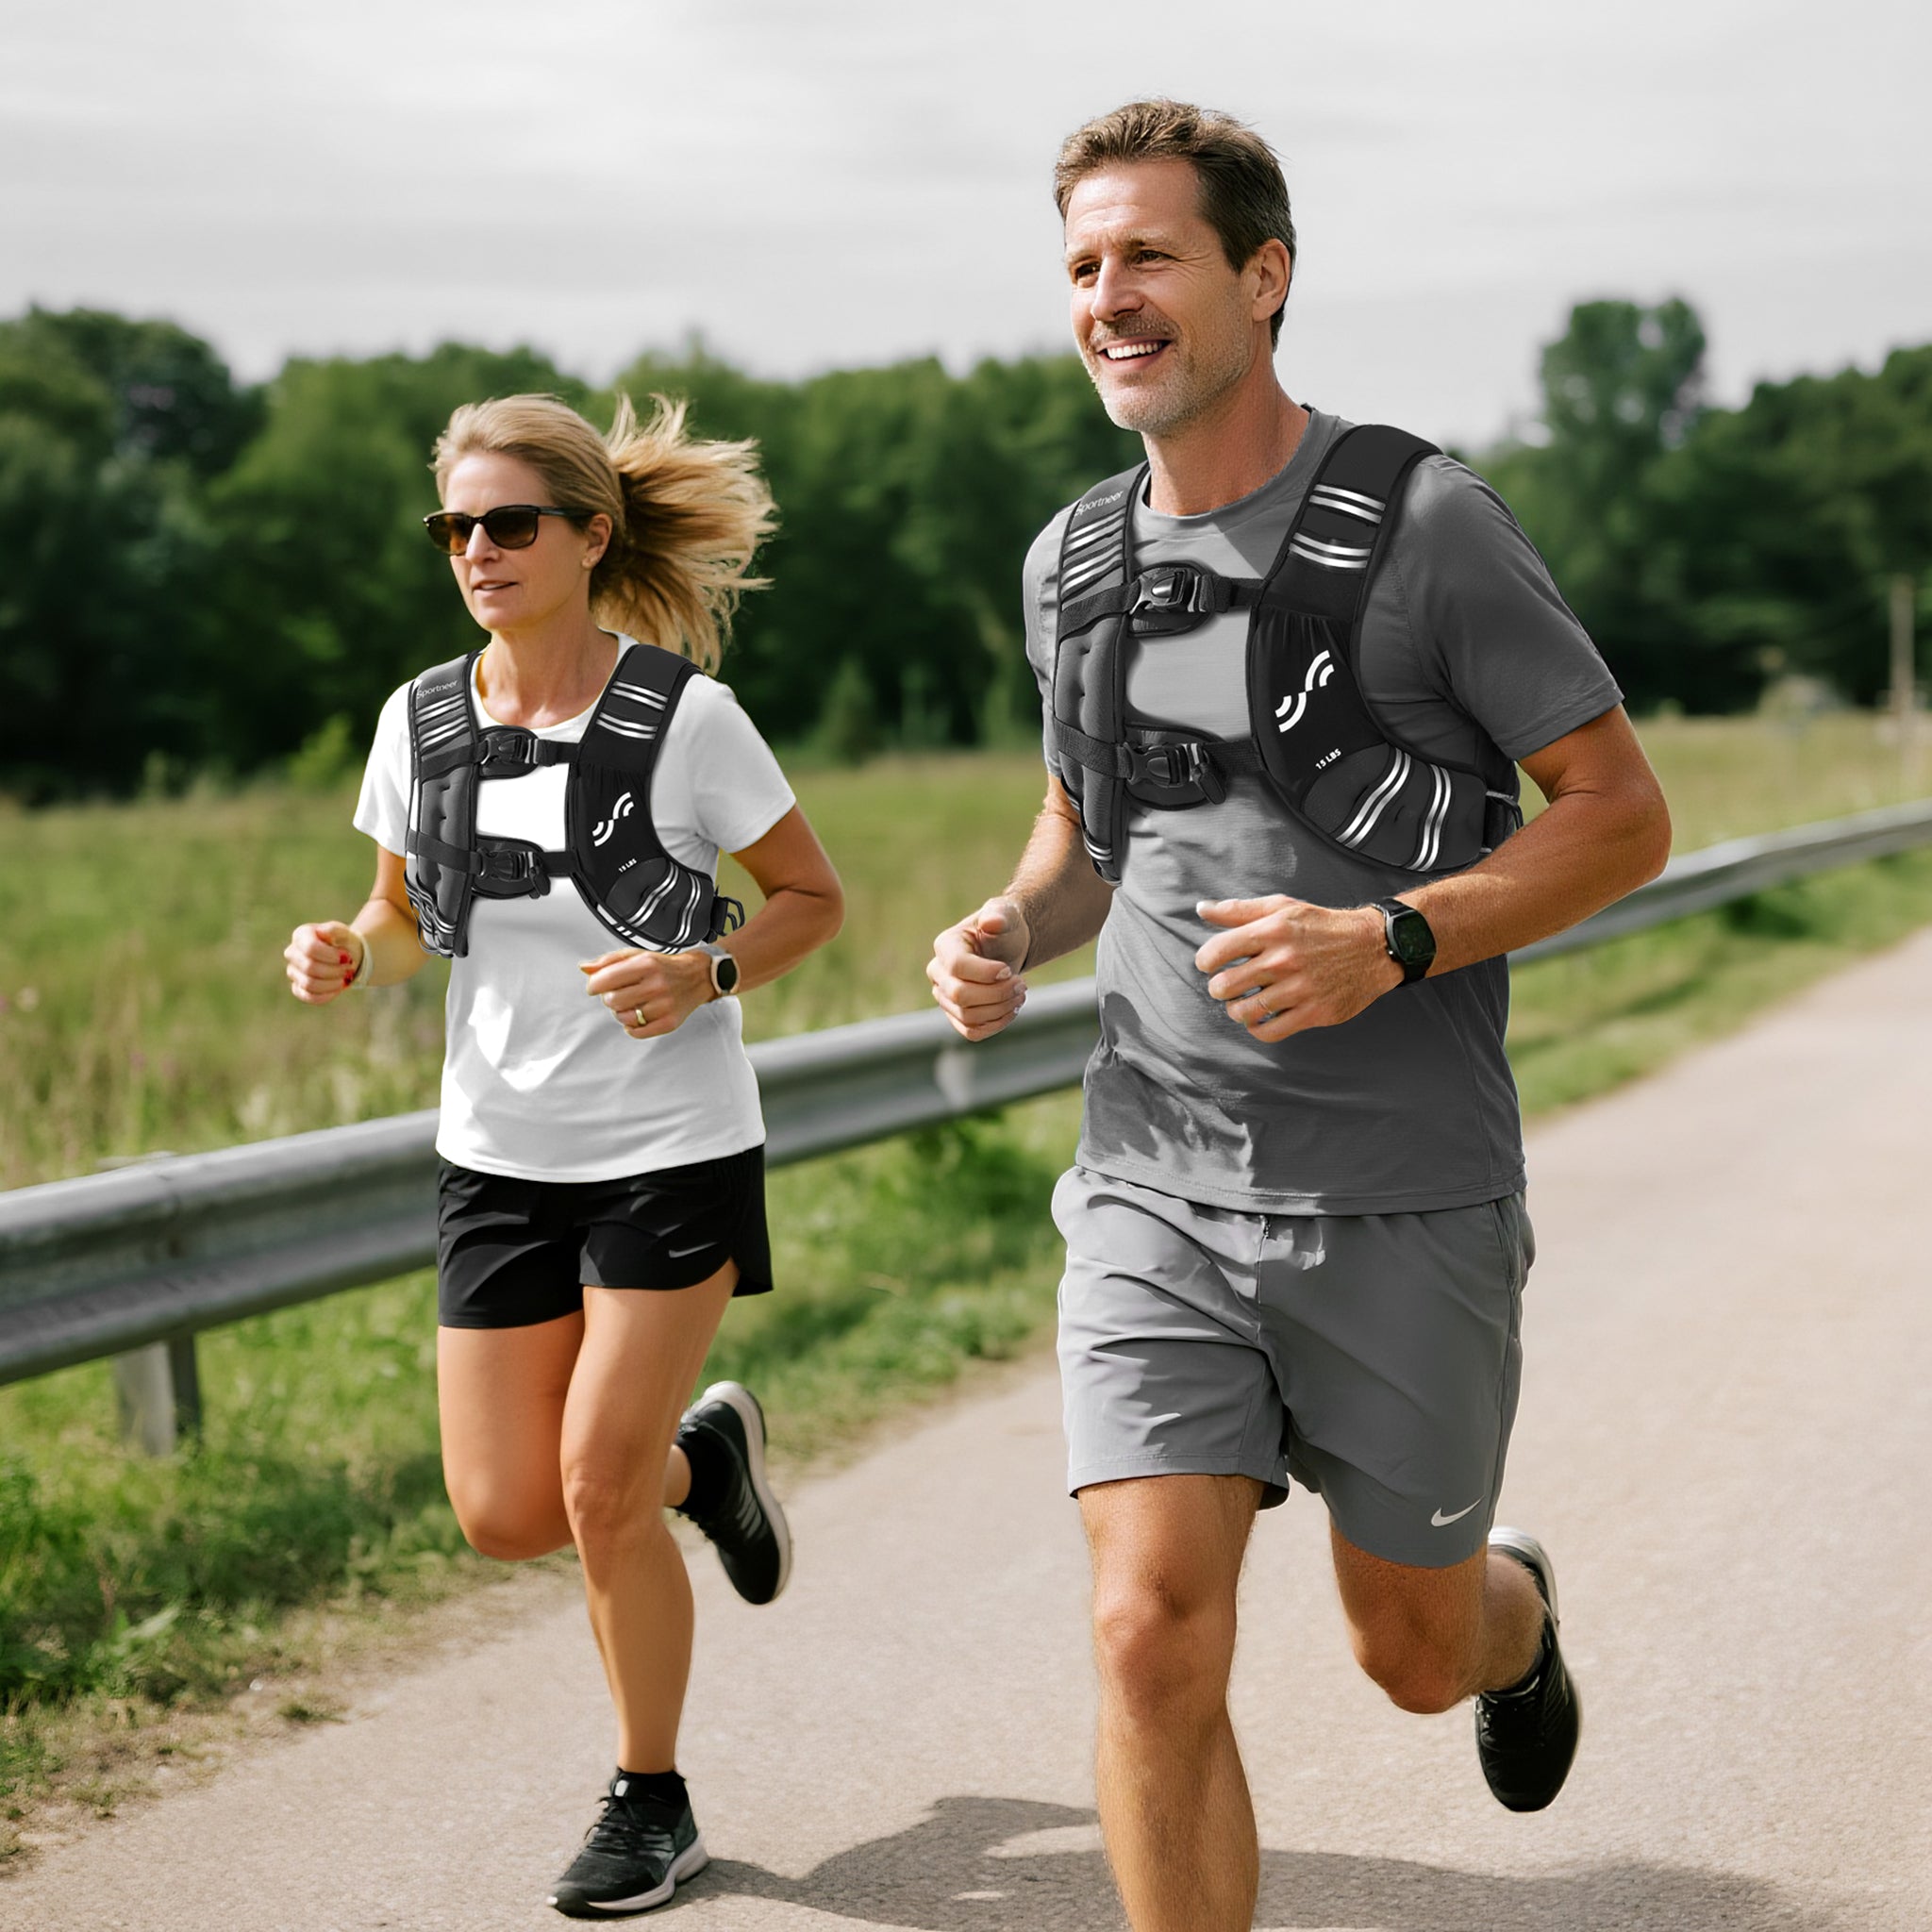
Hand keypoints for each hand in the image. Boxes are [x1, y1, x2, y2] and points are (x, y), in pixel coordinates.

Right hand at [285, 921, 366, 1003]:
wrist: (347, 956)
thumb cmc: (343, 941)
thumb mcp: (343, 932)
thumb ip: (333, 930)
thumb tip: (322, 932)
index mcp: (301, 935)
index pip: (310, 948)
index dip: (331, 955)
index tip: (348, 957)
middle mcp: (292, 953)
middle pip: (309, 967)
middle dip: (334, 970)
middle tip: (349, 967)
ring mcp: (293, 972)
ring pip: (309, 984)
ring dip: (333, 983)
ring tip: (346, 977)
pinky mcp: (298, 988)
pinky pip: (309, 997)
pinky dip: (327, 995)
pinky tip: (339, 988)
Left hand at [579, 947, 712, 1039]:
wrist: (697, 976)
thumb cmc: (664, 967)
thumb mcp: (637, 955)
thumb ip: (609, 961)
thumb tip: (585, 968)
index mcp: (646, 964)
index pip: (605, 979)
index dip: (594, 985)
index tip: (595, 987)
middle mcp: (657, 984)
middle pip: (612, 1001)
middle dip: (610, 998)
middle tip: (618, 994)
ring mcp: (665, 1005)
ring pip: (623, 1018)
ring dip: (621, 1012)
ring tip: (631, 1004)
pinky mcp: (670, 1022)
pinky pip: (637, 1032)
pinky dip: (632, 1027)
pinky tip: (638, 1016)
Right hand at [927, 897, 1029, 1041]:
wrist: (1008, 948)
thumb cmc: (1005, 929)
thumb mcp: (1007, 916)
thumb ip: (999, 916)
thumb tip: (991, 922)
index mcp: (945, 945)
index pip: (957, 966)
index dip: (986, 973)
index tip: (1009, 970)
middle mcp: (938, 972)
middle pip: (960, 995)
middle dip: (997, 994)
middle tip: (1022, 985)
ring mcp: (945, 996)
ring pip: (967, 1016)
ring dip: (1000, 1010)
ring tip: (1021, 995)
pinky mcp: (957, 1014)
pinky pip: (971, 1031)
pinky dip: (995, 1025)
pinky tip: (1012, 1010)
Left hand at [1192, 895, 1401, 1040]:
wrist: (1372, 947)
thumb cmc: (1322, 927)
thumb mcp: (1282, 907)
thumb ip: (1239, 910)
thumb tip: (1202, 909)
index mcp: (1273, 930)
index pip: (1216, 952)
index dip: (1205, 961)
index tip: (1211, 964)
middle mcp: (1284, 960)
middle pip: (1225, 986)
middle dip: (1219, 988)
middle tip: (1227, 986)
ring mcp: (1299, 989)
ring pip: (1244, 1012)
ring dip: (1236, 1010)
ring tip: (1242, 1003)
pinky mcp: (1314, 1012)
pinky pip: (1270, 1031)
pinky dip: (1257, 1028)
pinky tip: (1260, 1018)